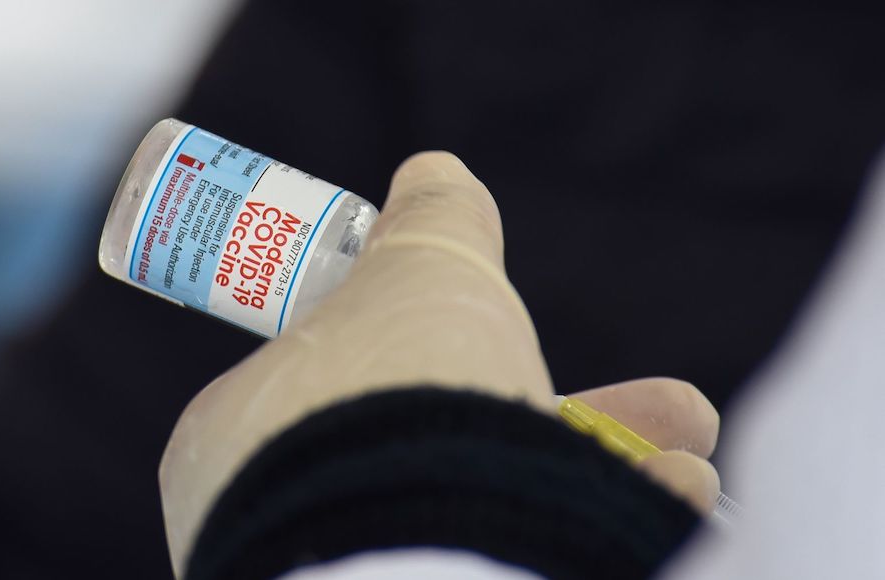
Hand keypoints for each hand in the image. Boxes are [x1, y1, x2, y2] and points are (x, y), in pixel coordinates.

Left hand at [159, 152, 719, 575]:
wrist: (416, 563)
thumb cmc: (397, 396)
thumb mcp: (421, 269)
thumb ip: (430, 220)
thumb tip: (434, 173)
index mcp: (249, 431)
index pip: (346, 380)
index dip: (441, 349)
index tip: (511, 339)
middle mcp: (287, 513)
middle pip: (444, 446)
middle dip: (567, 417)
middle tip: (658, 406)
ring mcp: (350, 566)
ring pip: (486, 505)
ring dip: (605, 476)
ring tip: (690, 464)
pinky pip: (508, 558)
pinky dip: (599, 524)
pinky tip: (678, 502)